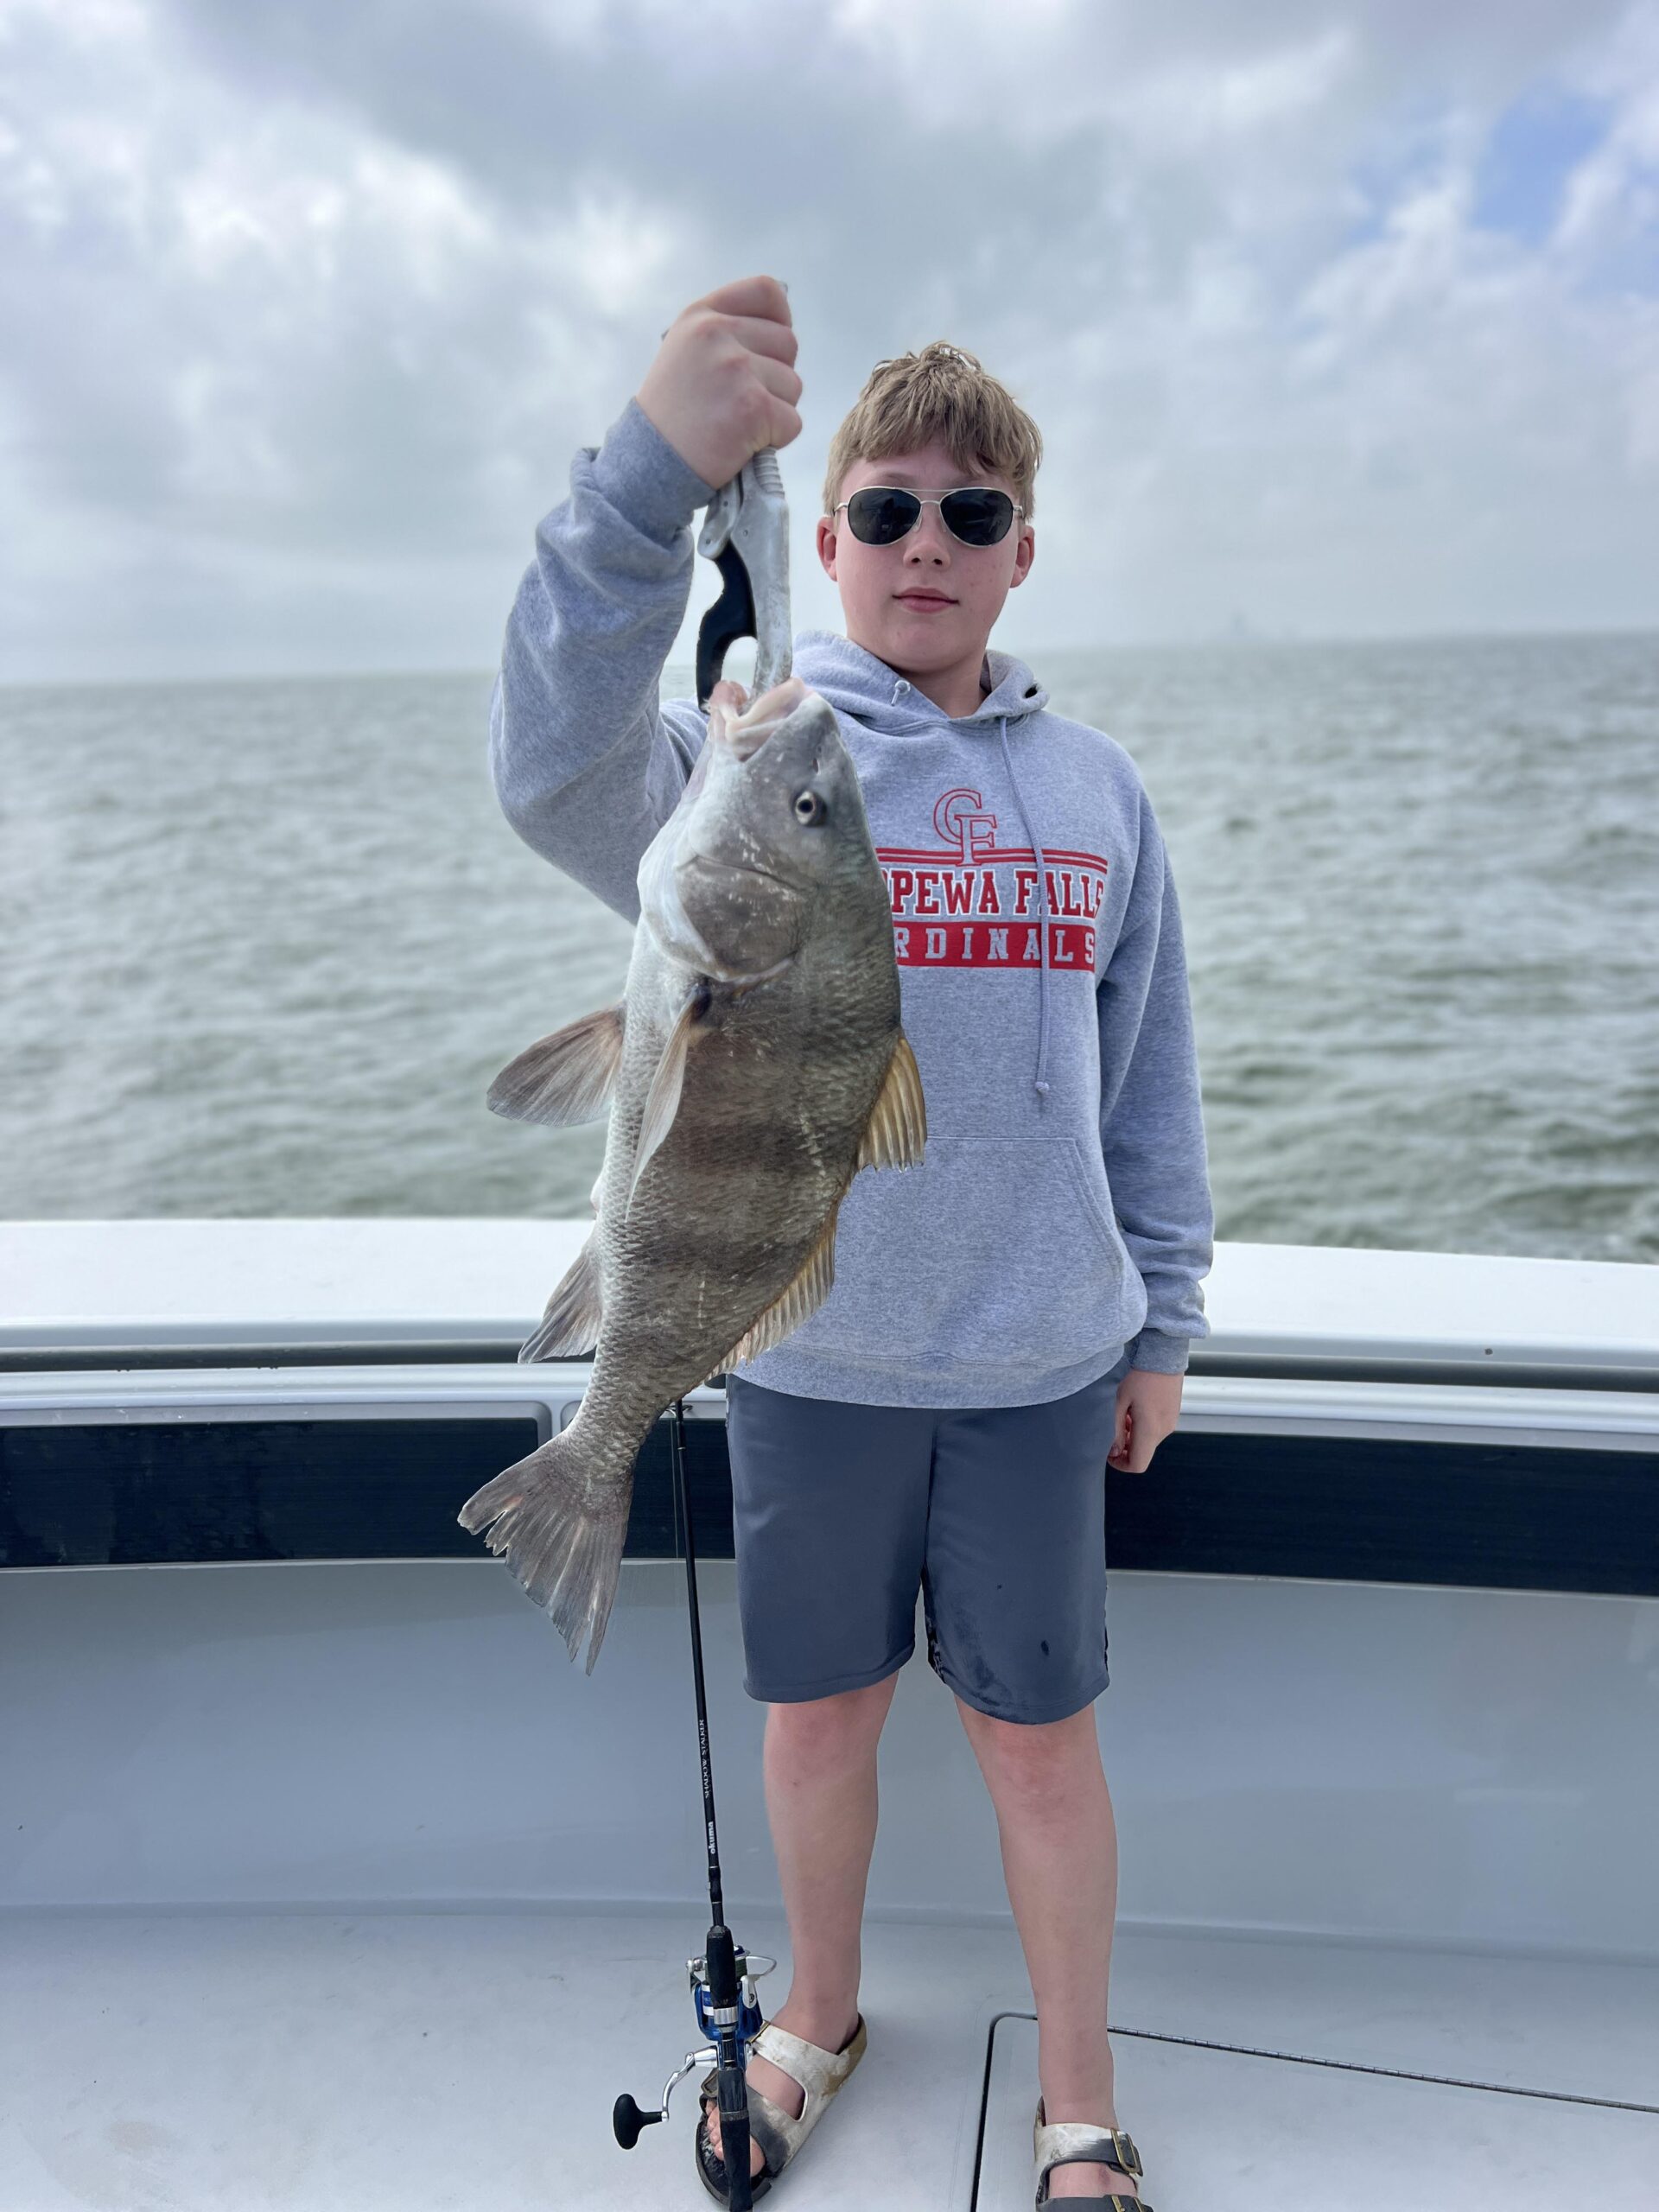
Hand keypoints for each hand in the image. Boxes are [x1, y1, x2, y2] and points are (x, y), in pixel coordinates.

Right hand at [636, 273, 801, 490]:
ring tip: (737, 422)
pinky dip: (775, 439)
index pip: (767, 291)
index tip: (770, 348)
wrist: (648, 464)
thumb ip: (726, 331)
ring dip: (776, 410)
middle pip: (788, 344)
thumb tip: (782, 326)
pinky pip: (792, 421)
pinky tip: (742, 442)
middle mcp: (717, 333)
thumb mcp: (686, 351)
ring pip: (793, 385)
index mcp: (701, 315)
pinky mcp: (752, 407)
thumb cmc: (672, 414)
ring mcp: (736, 368)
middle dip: (776, 376)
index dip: (780, 320)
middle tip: (743, 400)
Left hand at [1107, 1368, 1182, 1474]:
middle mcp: (1164, 1430)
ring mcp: (1171, 1422)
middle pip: (1142, 1453)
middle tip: (1114, 1424)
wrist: (1162, 1354)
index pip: (1137, 1465)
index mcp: (1150, 1430)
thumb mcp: (1118, 1401)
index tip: (1109, 1452)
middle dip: (1125, 1446)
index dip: (1120, 1464)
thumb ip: (1114, 1429)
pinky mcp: (1172, 1414)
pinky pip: (1156, 1429)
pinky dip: (1142, 1425)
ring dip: (1133, 1434)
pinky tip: (1135, 1407)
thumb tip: (1113, 1451)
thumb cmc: (1139, 1374)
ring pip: (1148, 1441)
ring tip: (1124, 1411)